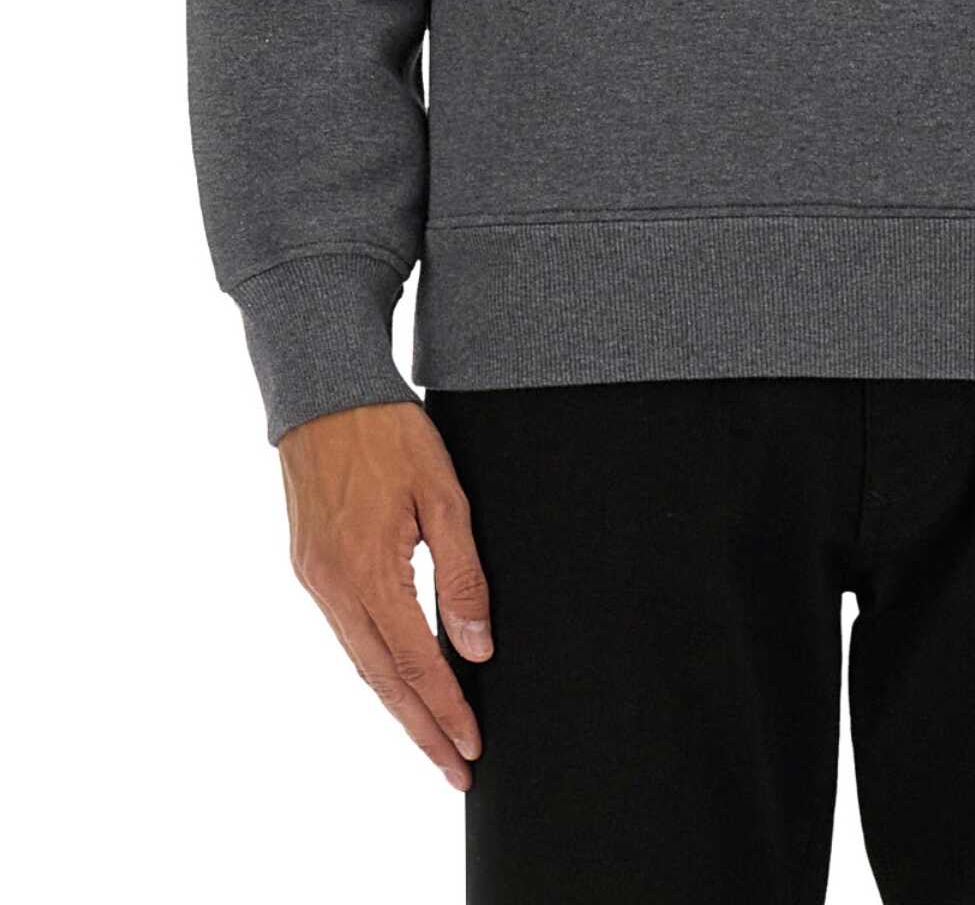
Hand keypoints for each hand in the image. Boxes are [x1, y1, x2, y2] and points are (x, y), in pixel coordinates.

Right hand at [279, 400, 492, 790]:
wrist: (325, 392)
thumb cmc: (390, 434)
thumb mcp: (444, 494)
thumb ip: (462, 575)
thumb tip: (477, 647)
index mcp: (368, 572)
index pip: (417, 663)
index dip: (447, 710)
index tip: (473, 748)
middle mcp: (333, 587)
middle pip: (383, 680)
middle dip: (422, 730)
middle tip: (457, 770)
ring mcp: (315, 580)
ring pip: (361, 662)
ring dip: (399, 705)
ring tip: (434, 738)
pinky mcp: (309, 567)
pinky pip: (346, 633)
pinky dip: (376, 667)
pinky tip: (399, 682)